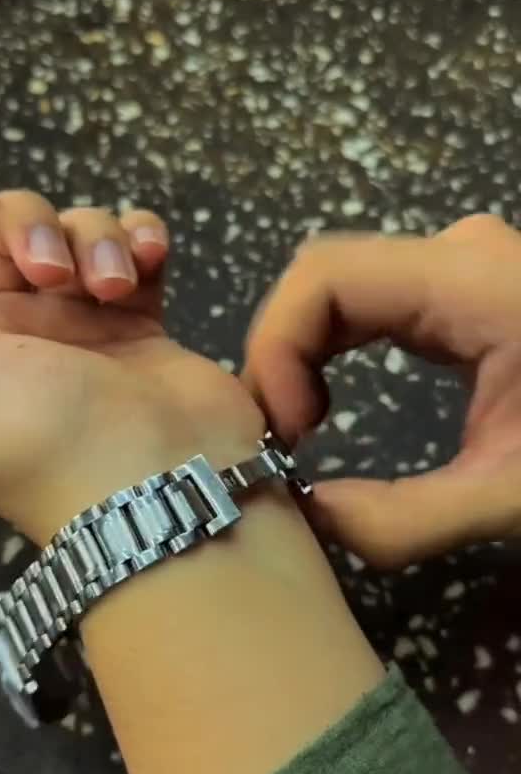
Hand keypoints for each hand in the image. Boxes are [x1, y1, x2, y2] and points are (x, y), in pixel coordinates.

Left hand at [0, 167, 261, 541]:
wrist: (144, 478)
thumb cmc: (23, 436)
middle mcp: (2, 329)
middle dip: (24, 225)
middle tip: (48, 273)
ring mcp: (72, 324)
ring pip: (69, 231)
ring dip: (92, 238)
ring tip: (110, 288)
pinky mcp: (135, 323)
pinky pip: (130, 248)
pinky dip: (140, 238)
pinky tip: (149, 261)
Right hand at [246, 214, 520, 567]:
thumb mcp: (512, 496)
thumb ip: (404, 520)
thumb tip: (307, 518)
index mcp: (468, 280)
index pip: (323, 275)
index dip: (278, 347)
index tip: (289, 433)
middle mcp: (456, 253)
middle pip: (324, 278)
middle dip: (281, 358)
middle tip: (277, 442)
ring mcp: (460, 266)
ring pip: (343, 289)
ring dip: (301, 356)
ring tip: (297, 431)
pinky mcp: (462, 291)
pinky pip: (372, 304)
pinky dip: (332, 352)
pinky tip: (329, 405)